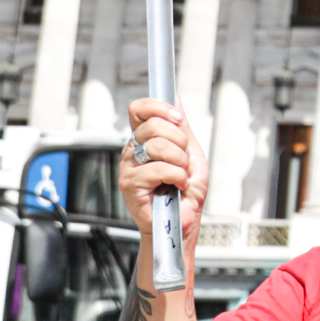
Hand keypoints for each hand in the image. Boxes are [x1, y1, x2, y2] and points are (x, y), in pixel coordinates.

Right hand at [121, 98, 207, 251]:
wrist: (185, 221)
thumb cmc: (186, 193)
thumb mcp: (191, 153)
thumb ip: (181, 128)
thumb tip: (174, 98)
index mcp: (144, 140)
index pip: (138, 110)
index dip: (158, 107)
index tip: (177, 118)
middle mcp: (132, 151)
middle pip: (152, 125)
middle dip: (179, 142)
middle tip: (184, 160)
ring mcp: (128, 167)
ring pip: (155, 145)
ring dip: (179, 161)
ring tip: (182, 176)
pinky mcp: (129, 184)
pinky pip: (157, 168)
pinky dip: (176, 176)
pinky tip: (176, 186)